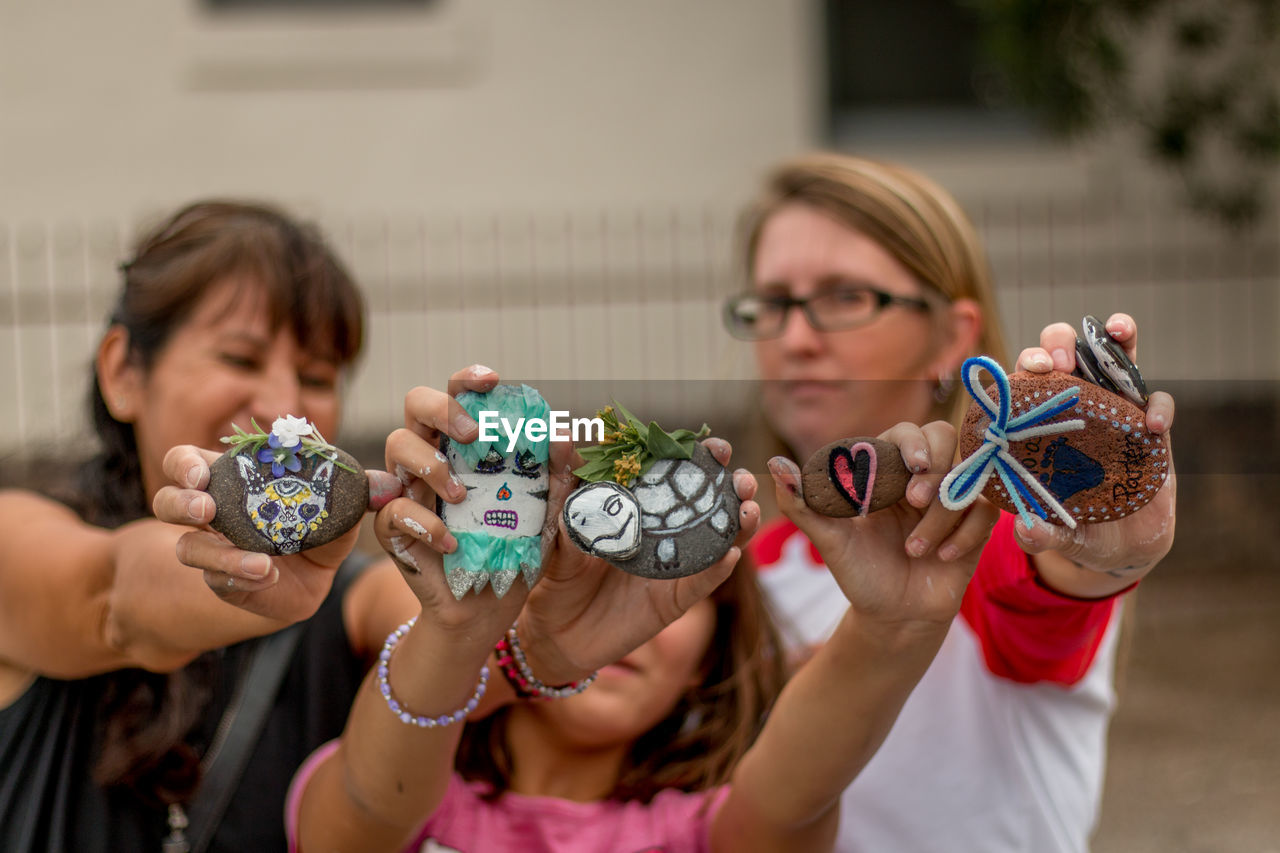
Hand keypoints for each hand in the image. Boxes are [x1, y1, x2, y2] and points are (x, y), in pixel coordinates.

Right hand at [152, 445, 401, 622]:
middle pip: (166, 501)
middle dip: (179, 502)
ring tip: (257, 562)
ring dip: (218, 554)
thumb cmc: (320, 526)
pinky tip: (268, 576)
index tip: (201, 472)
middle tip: (205, 510)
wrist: (319, 578)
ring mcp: (212, 550)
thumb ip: (359, 490)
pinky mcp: (222, 582)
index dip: (184, 464)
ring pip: (187, 549)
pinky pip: (219, 581)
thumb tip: (387, 483)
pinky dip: (242, 579)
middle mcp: (211, 513)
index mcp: (232, 479)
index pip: (187, 462)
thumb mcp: (341, 505)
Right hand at [373, 365, 527, 645]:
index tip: (491, 381)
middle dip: (442, 408)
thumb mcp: (543, 516)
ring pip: (397, 446)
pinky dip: (423, 522)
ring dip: (431, 464)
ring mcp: (409, 490)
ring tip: (462, 496)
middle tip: (472, 435)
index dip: (467, 380)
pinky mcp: (393, 528)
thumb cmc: (511, 552)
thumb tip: (564, 436)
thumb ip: (554, 478)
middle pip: (415, 404)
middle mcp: (432, 458)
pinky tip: (450, 542)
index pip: (458, 396)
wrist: (485, 611)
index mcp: (465, 447)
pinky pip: (393, 509)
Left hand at [516, 436, 760, 684]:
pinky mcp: (672, 601)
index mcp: (641, 507)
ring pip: (717, 542)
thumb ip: (563, 485)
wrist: (551, 633)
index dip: (698, 457)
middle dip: (731, 487)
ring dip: (737, 524)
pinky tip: (730, 554)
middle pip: (707, 505)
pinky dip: (717, 570)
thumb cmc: (554, 574)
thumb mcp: (557, 527)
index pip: (675, 474)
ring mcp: (672, 567)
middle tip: (740, 477)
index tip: (714, 444)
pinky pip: (700, 584)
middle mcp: (664, 533)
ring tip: (748, 510)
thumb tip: (563, 437)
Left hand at [769, 421, 998, 633]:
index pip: (906, 432)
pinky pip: (986, 511)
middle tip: (915, 497)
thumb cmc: (859, 571)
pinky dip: (965, 534)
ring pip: (966, 477)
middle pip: (945, 436)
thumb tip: (775, 464)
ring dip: (942, 513)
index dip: (910, 442)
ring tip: (915, 549)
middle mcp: (921, 479)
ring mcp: (951, 500)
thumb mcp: (827, 539)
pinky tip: (941, 558)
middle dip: (935, 462)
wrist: (892, 616)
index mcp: (887, 471)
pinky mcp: (975, 527)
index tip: (909, 467)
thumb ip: (802, 502)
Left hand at [1014, 313, 1175, 591]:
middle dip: (1058, 343)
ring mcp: (1115, 411)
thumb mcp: (1056, 534)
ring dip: (1117, 336)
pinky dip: (1158, 406)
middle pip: (1063, 355)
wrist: (1122, 545)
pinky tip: (1154, 427)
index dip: (1021, 367)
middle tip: (1059, 361)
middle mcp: (1074, 406)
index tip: (1027, 369)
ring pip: (1115, 357)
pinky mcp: (1152, 427)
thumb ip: (1040, 535)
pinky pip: (1158, 402)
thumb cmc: (1075, 527)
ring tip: (1116, 330)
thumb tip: (1026, 531)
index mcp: (1038, 422)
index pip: (1022, 382)